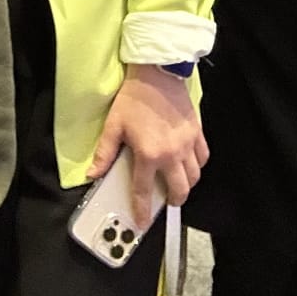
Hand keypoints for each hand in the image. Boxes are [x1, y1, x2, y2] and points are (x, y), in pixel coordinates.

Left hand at [87, 64, 207, 222]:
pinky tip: (189, 163)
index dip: (142, 209)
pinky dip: (198, 165)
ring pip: (195, 176)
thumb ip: (104, 153)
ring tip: (177, 183)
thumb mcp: (113, 125)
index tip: (142, 222)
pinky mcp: (197, 132)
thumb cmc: (134, 98)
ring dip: (186, 184)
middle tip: (165, 200)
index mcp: (149, 154)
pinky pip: (203, 157)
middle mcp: (172, 154)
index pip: (144, 190)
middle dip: (173, 200)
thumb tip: (93, 174)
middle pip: (179, 189)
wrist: (157, 73)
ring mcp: (187, 144)